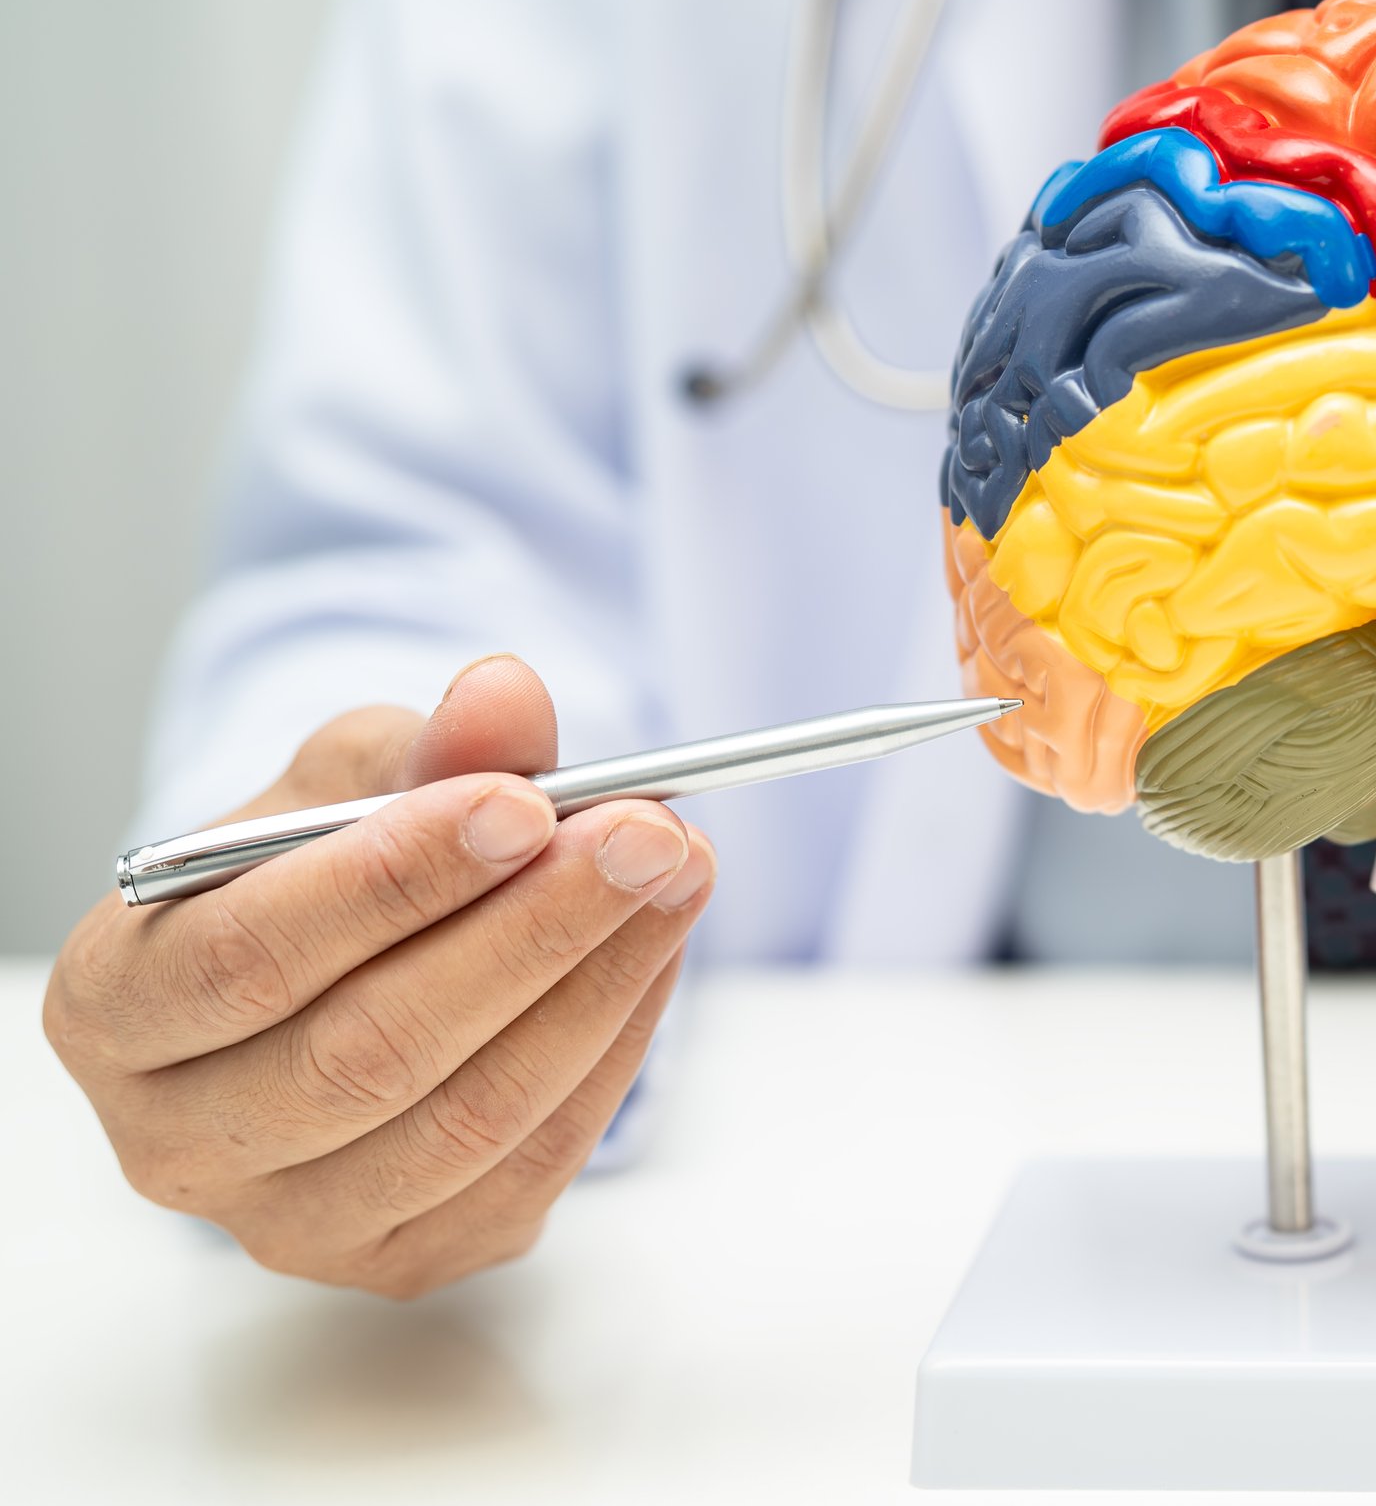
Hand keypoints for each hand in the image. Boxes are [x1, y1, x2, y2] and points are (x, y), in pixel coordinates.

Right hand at [44, 656, 713, 1296]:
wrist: (346, 974)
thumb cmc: (321, 873)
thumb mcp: (350, 780)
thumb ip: (421, 746)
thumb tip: (505, 697)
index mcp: (116, 1008)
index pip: (247, 956)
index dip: (395, 881)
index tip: (524, 804)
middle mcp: (179, 1139)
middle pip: (368, 1053)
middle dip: (530, 931)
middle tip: (646, 834)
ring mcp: (290, 1222)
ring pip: (467, 1118)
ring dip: (597, 986)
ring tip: (677, 874)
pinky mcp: (405, 1260)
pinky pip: (532, 1164)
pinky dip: (613, 1049)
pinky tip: (655, 954)